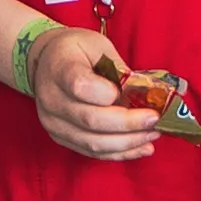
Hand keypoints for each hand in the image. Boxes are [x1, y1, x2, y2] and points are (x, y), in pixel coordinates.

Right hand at [20, 18, 167, 165]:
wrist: (45, 61)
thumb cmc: (75, 51)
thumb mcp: (98, 46)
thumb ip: (120, 70)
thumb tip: (146, 97)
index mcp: (59, 68)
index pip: (80, 86)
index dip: (108, 95)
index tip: (134, 96)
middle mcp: (51, 98)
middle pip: (91, 120)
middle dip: (129, 124)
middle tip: (154, 120)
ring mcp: (53, 121)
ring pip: (93, 142)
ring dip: (128, 142)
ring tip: (152, 135)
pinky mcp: (59, 137)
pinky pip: (92, 152)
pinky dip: (120, 153)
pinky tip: (141, 148)